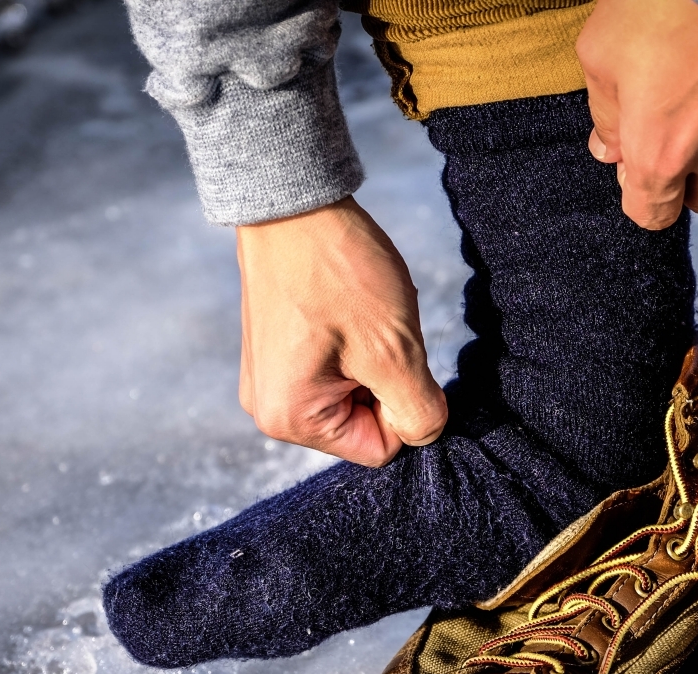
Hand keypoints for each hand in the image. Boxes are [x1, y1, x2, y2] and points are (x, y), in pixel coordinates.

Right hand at [236, 196, 446, 466]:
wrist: (293, 201)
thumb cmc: (338, 273)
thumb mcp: (394, 352)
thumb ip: (418, 411)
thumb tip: (427, 434)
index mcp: (291, 420)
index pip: (381, 447)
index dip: (405, 404)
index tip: (393, 354)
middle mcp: (270, 411)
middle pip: (365, 423)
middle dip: (386, 380)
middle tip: (376, 330)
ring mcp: (270, 381)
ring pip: (355, 393)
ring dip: (374, 359)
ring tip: (359, 316)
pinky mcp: (278, 354)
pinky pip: (335, 369)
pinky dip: (355, 343)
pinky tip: (347, 308)